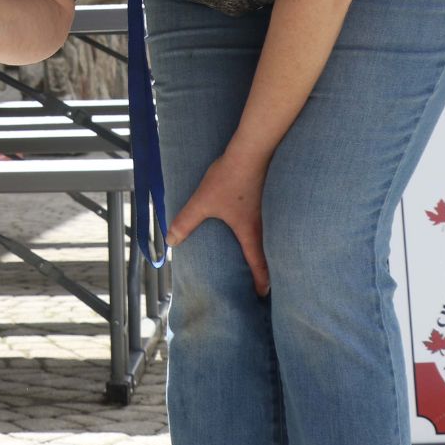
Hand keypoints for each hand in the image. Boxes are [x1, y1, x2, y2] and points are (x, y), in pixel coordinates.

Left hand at [167, 141, 272, 295]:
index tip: (261, 294)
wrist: (252, 150)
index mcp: (251, 232)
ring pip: (273, 236)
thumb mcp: (202, 202)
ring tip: (265, 254)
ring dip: (270, 248)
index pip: (259, 264)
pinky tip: (261, 221)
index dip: (260, 282)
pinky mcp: (272, 196)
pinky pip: (272, 219)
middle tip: (265, 279)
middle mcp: (266, 225)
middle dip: (268, 268)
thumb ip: (186, 222)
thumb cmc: (229, 179)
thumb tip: (171, 241)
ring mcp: (271, 210)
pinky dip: (269, 228)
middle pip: (270, 253)